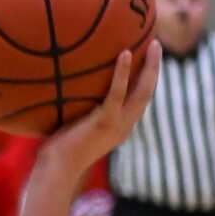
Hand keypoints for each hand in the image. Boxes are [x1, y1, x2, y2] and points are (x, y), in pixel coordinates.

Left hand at [35, 43, 161, 183]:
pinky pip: (117, 93)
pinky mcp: (104, 122)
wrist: (57, 171)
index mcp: (121, 127)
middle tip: (157, 45)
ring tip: (153, 44)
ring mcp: (117, 124)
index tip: (149, 60)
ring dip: (150, 67)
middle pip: (148, 92)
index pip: (140, 101)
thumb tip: (68, 91)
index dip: (147, 80)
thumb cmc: (59, 152)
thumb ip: (81, 113)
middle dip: (155, 68)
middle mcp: (125, 125)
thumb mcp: (76, 129)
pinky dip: (122, 73)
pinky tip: (125, 53)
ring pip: (142, 91)